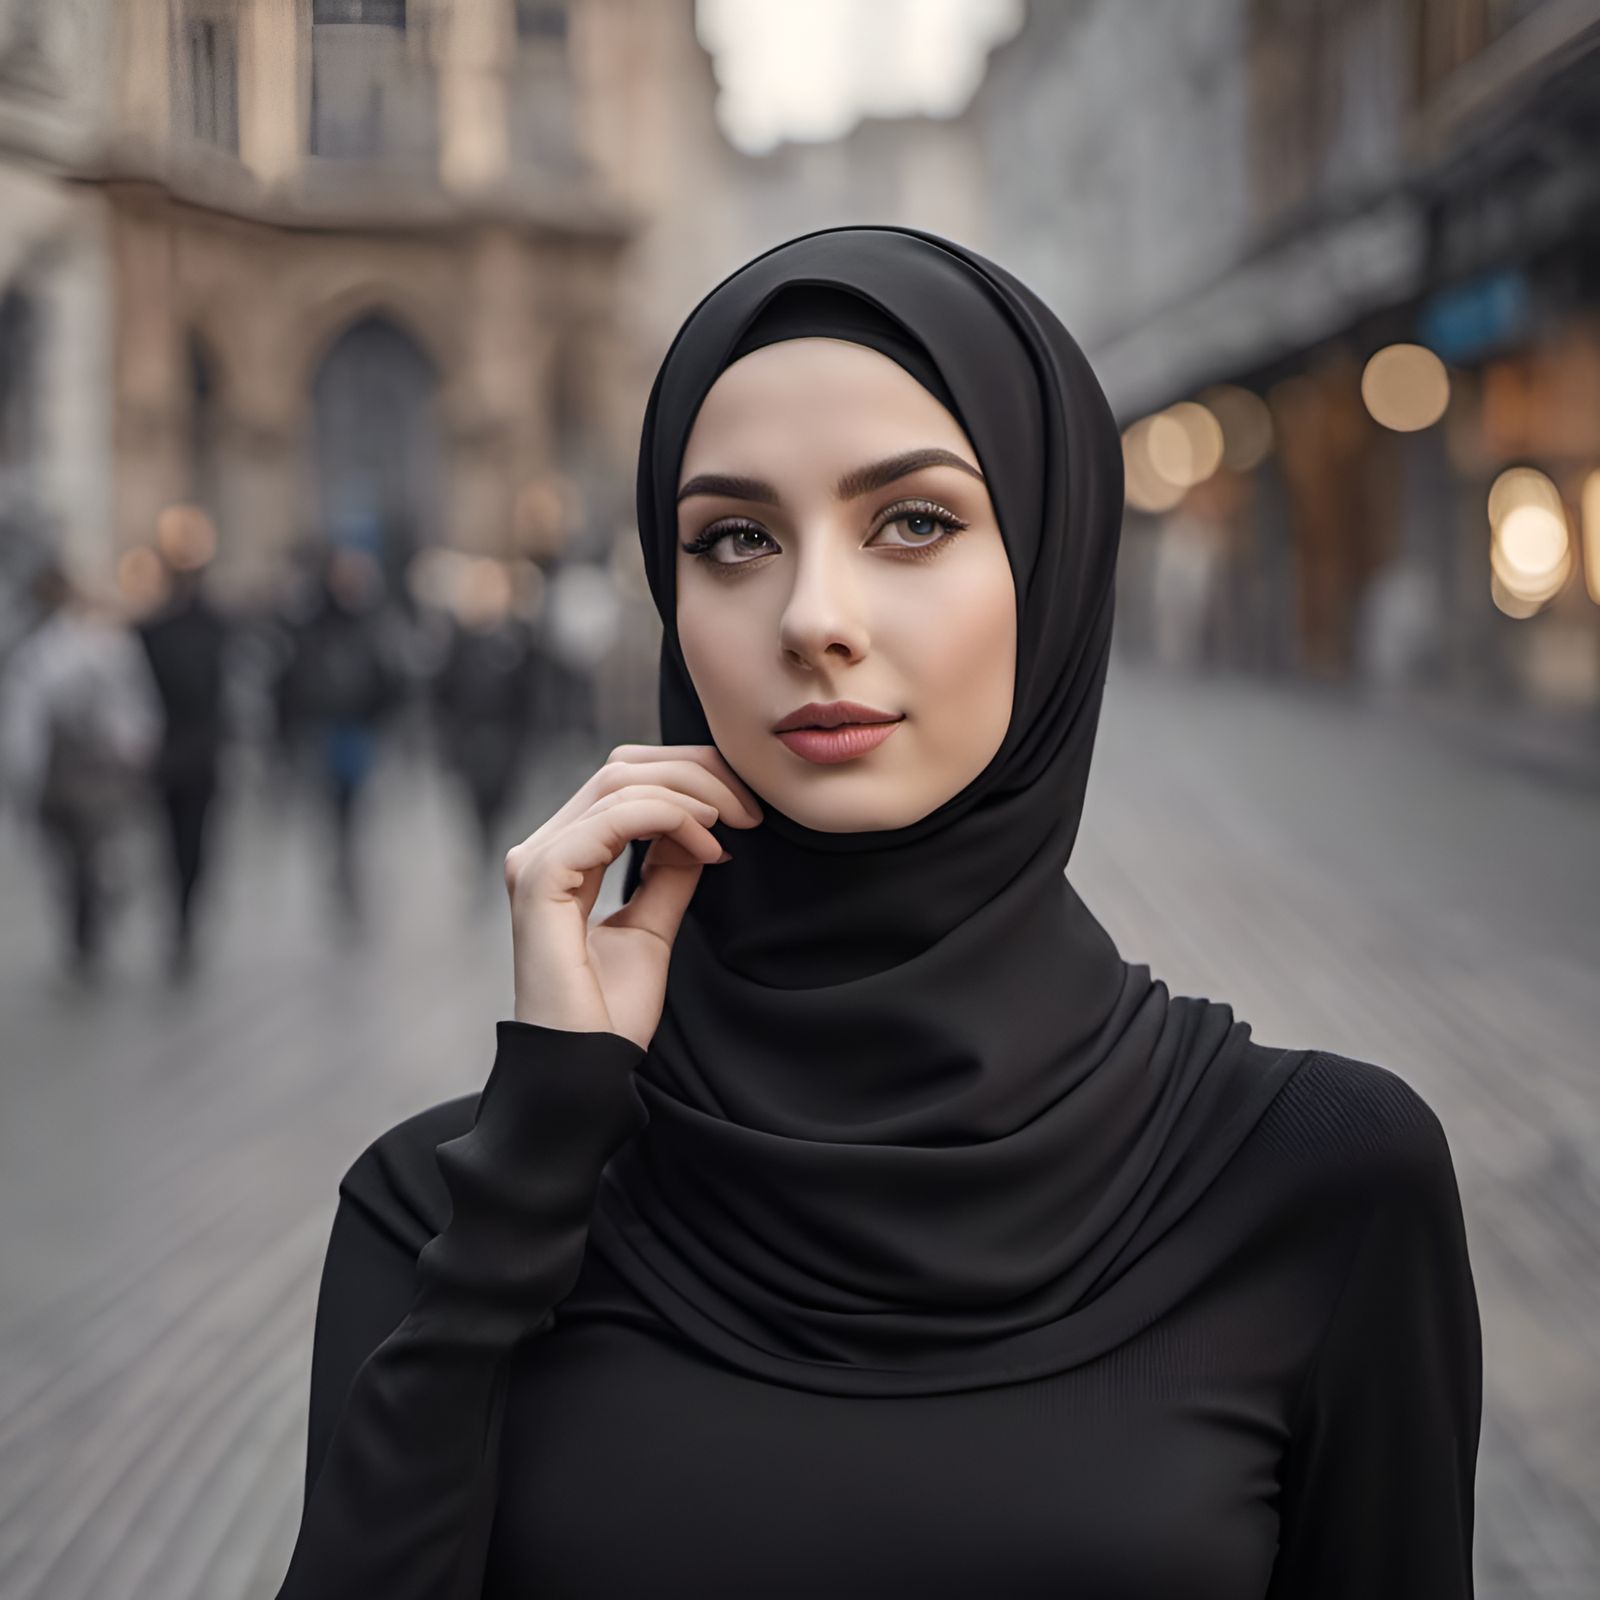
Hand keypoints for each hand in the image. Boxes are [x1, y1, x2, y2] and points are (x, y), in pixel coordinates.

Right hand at [503, 744, 763, 1049]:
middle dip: (697, 772)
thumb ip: (668, 871)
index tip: (746, 811)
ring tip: (734, 825)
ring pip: (620, 783)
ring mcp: (536, 861)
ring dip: (692, 794)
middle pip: (622, 769)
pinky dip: (669, 818)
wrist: (585, 1070)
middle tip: (751, 808)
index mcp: (562, 857)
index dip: (688, 777)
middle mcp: (542, 851)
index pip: (623, 782)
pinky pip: (613, 818)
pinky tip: (708, 846)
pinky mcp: (542, 878)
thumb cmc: (609, 1015)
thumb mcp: (653, 927)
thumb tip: (700, 825)